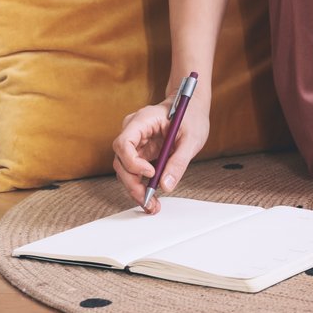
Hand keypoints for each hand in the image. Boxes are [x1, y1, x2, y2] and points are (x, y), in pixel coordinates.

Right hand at [111, 98, 210, 213]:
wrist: (192, 107)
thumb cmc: (191, 115)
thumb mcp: (192, 138)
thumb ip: (179, 161)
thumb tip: (166, 185)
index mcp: (143, 120)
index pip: (124, 143)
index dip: (133, 162)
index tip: (151, 173)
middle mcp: (133, 131)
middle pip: (121, 161)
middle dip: (132, 183)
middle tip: (148, 200)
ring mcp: (135, 142)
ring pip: (125, 170)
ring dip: (135, 189)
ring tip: (152, 204)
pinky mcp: (140, 153)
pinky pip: (134, 171)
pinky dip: (141, 186)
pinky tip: (150, 198)